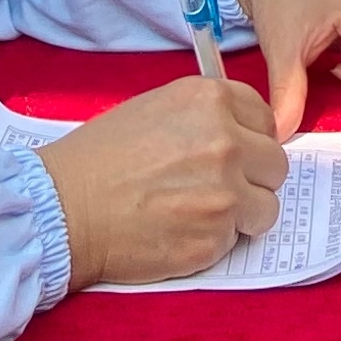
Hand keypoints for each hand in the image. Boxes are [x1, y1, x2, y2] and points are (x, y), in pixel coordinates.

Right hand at [41, 77, 284, 288]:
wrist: (64, 207)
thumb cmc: (99, 158)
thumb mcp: (154, 109)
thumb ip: (204, 117)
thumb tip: (239, 134)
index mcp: (209, 100)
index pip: (264, 117)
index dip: (250, 137)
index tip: (234, 151)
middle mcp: (226, 141)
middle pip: (275, 164)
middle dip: (253, 178)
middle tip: (217, 187)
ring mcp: (225, 192)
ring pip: (266, 206)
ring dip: (242, 213)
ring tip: (200, 213)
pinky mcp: (217, 236)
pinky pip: (238, 238)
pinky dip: (217, 239)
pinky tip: (182, 230)